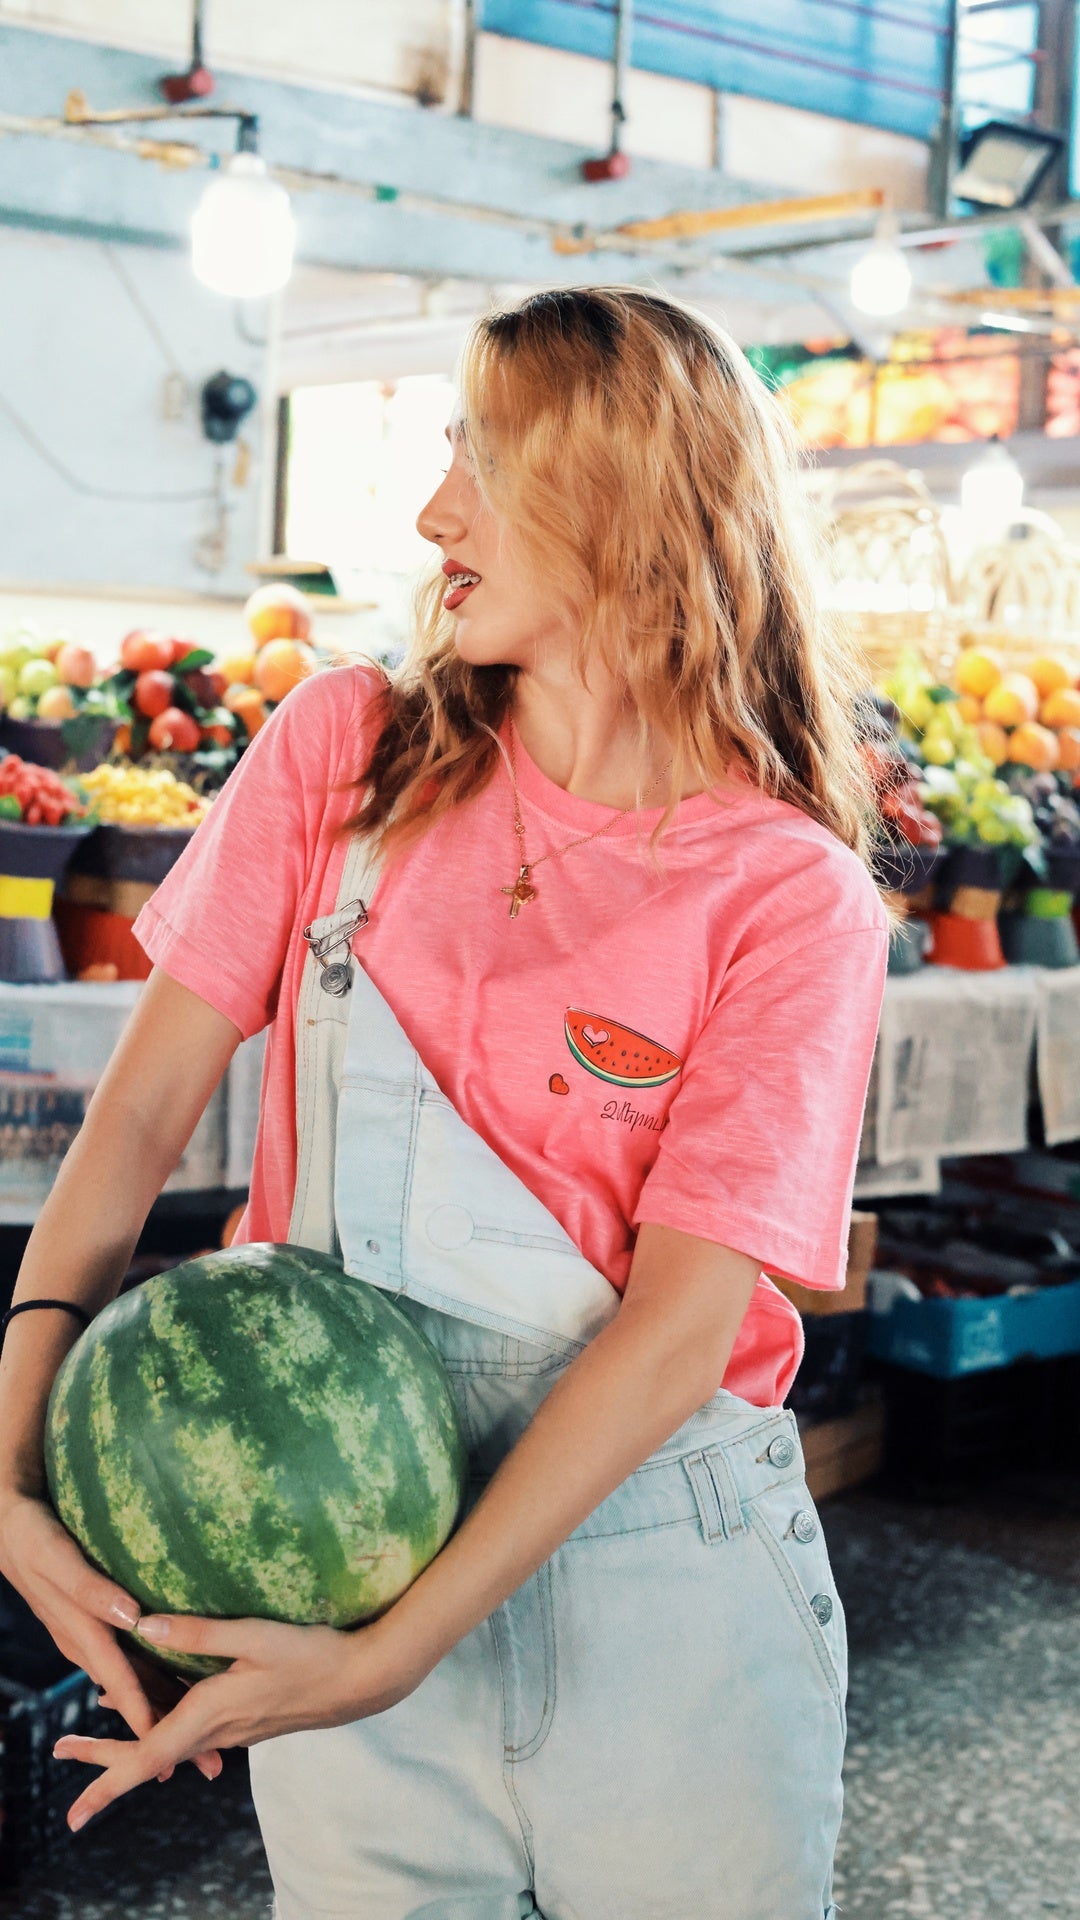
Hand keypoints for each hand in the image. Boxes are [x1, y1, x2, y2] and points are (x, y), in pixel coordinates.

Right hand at [0, 1490, 219, 1783]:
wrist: (7, 1529)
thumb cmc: (35, 1540)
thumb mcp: (61, 1561)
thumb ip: (93, 1591)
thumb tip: (135, 1617)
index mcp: (84, 1636)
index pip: (124, 1685)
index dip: (149, 1719)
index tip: (175, 1754)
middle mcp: (86, 1645)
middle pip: (135, 1694)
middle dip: (170, 1731)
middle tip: (211, 1764)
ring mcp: (88, 1637)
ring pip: (134, 1681)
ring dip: (165, 1709)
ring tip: (202, 1740)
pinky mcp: (91, 1625)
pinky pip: (126, 1663)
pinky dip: (150, 1683)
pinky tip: (170, 1690)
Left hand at [54, 1610, 426, 1830]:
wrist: (362, 1680)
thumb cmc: (313, 1654)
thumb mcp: (257, 1635)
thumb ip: (200, 1633)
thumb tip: (143, 1627)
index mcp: (211, 1714)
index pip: (148, 1758)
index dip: (106, 1782)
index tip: (75, 1813)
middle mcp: (217, 1730)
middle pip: (148, 1757)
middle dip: (103, 1760)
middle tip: (61, 1749)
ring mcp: (232, 1730)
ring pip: (169, 1744)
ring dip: (129, 1738)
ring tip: (94, 1720)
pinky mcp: (245, 1721)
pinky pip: (192, 1732)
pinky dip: (162, 1723)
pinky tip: (156, 1700)